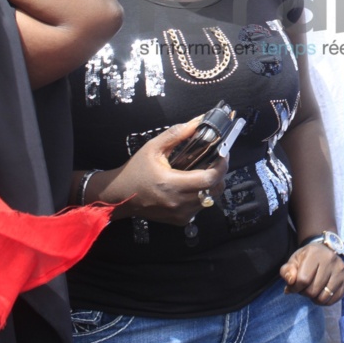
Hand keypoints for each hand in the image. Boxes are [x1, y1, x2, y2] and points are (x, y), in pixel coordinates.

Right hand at [96, 118, 228, 224]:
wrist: (119, 196)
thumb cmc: (135, 171)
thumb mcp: (153, 148)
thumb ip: (176, 134)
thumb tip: (198, 122)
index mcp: (172, 184)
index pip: (209, 179)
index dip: (222, 166)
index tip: (224, 153)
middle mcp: (178, 203)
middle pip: (214, 190)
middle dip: (220, 174)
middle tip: (217, 160)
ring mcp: (180, 214)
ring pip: (210, 200)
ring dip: (212, 185)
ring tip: (206, 170)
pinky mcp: (180, 220)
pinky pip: (200, 207)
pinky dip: (203, 196)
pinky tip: (194, 185)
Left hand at [279, 242, 343, 305]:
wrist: (324, 251)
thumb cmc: (306, 259)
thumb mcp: (293, 262)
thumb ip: (287, 271)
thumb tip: (291, 282)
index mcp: (315, 253)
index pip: (303, 280)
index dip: (295, 288)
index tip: (294, 286)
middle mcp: (331, 259)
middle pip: (313, 290)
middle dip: (305, 293)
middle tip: (305, 287)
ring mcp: (341, 269)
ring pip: (323, 297)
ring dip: (315, 298)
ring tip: (313, 289)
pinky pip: (334, 300)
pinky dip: (325, 301)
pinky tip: (322, 292)